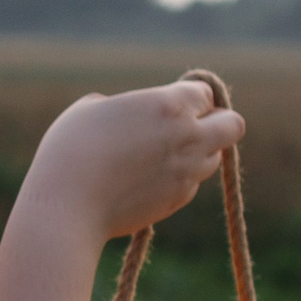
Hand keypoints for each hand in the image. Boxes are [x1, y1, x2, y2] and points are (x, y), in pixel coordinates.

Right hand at [28, 77, 245, 242]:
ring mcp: (186, 172)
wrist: (67, 207)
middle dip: (217, 122)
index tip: (172, 104)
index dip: (189, 97)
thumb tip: (133, 117)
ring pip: (214, 157)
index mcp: (169, 104)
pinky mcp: (177, 200)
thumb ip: (126, 106)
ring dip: (199, 153)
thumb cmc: (70, 150)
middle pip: (234, 125)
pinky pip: (192, 184)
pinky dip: (178, 180)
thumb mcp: (91, 108)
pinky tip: (147, 180)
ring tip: (163, 155)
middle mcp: (188, 137)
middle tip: (188, 127)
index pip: (205, 93)